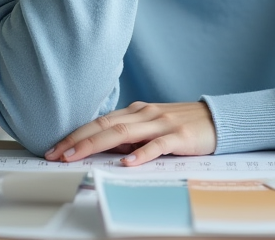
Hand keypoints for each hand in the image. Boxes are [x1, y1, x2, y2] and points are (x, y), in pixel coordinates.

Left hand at [44, 101, 216, 166]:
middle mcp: (145, 114)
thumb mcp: (153, 127)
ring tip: (76, 156)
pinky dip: (141, 153)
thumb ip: (131, 135)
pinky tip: (127, 162)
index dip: (76, 134)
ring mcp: (162, 123)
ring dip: (96, 144)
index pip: (100, 122)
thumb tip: (106, 148)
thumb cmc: (183, 125)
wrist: (219, 119)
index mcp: (137, 111)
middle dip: (77, 140)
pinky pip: (157, 145)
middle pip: (105, 126)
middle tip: (56, 154)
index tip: (56, 148)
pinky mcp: (179, 136)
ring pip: (123, 132)